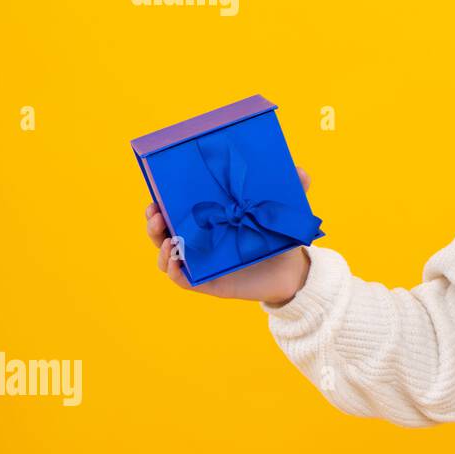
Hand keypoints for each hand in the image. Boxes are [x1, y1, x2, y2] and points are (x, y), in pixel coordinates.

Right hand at [145, 166, 312, 304]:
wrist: (292, 271)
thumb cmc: (279, 237)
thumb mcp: (281, 211)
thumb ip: (293, 188)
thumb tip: (300, 170)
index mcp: (208, 222)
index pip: (174, 211)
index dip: (160, 202)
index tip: (156, 192)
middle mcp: (199, 242)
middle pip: (162, 233)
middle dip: (153, 223)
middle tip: (155, 211)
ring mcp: (201, 263)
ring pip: (166, 257)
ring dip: (160, 246)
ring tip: (167, 238)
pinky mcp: (209, 283)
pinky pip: (183, 279)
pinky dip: (175, 271)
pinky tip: (177, 261)